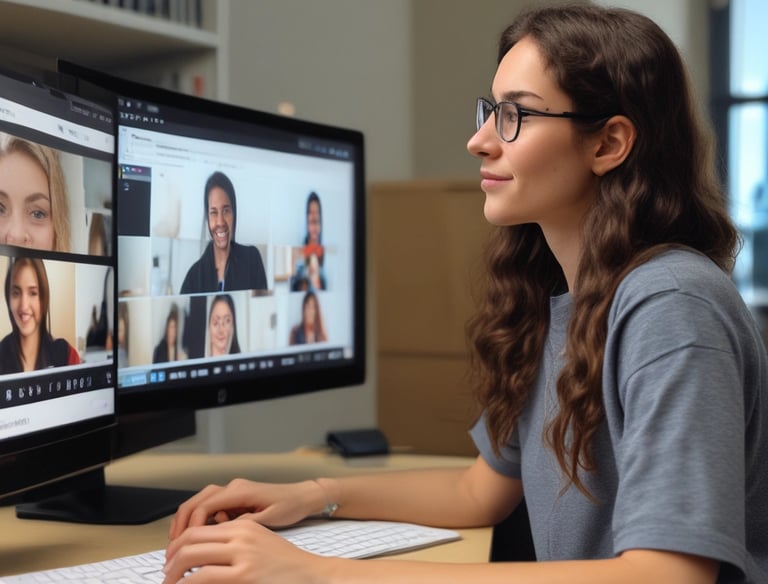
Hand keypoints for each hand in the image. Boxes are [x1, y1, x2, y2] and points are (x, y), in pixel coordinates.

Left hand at [163, 519, 330, 583]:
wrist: (313, 575)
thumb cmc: (287, 565)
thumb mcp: (260, 544)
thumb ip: (233, 546)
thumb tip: (204, 558)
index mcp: (243, 526)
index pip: (198, 528)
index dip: (178, 544)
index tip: (171, 559)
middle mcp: (241, 535)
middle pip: (190, 540)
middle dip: (171, 559)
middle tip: (166, 575)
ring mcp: (243, 555)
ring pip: (192, 557)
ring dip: (174, 574)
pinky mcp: (245, 575)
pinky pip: (202, 577)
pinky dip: (187, 583)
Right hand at [169, 479, 322, 539]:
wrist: (302, 497)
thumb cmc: (289, 505)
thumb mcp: (269, 518)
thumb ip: (246, 523)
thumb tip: (224, 531)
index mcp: (240, 491)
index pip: (206, 505)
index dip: (193, 525)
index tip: (188, 543)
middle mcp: (233, 488)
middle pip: (197, 500)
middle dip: (182, 522)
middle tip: (174, 544)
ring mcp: (233, 492)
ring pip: (200, 502)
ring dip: (188, 520)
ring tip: (179, 541)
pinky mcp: (235, 498)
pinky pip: (210, 506)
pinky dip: (199, 519)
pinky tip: (197, 534)